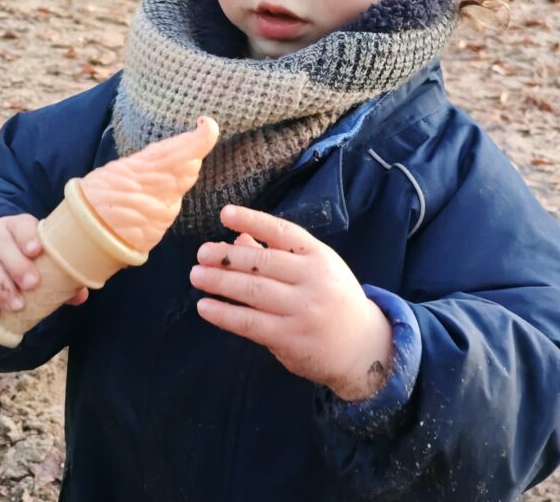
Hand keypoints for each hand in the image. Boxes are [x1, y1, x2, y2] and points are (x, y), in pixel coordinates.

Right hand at [0, 214, 87, 323]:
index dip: (27, 236)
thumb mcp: (40, 267)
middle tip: (32, 284)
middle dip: (16, 263)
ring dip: (0, 284)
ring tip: (17, 304)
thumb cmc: (22, 266)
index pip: (20, 224)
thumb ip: (60, 278)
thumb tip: (80, 295)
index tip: (36, 250)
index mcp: (15, 228)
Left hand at [190, 206, 392, 400]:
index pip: (282, 232)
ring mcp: (302, 310)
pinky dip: (224, 314)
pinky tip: (205, 307)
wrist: (362, 346)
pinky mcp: (291, 338)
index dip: (253, 220)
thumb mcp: (315, 268)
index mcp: (319, 256)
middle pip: (262, 262)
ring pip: (253, 291)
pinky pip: (250, 323)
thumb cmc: (332, 298)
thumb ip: (278, 253)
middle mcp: (313, 280)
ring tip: (197, 276)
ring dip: (220, 282)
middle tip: (201, 253)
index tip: (225, 213)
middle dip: (227, 256)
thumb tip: (238, 237)